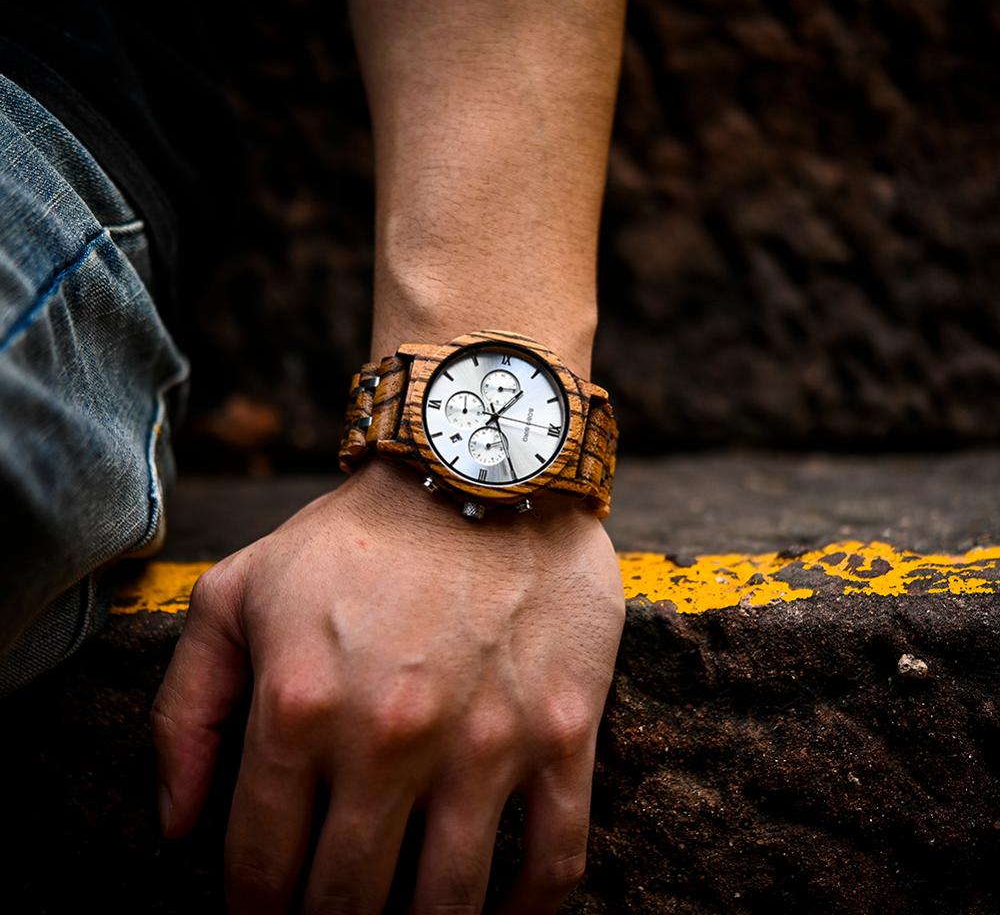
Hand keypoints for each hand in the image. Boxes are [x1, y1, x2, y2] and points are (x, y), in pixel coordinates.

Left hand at [150, 456, 625, 913]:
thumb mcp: (239, 592)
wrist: (478, 468)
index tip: (264, 912)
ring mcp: (484, 740)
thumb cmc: (357, 534)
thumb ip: (187, 708)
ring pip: (445, 906)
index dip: (252, 912)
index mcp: (299, 705)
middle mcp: (389, 736)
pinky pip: (553, 862)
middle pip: (343, 903)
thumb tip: (177, 827)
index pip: (258, 868)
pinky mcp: (560, 731)